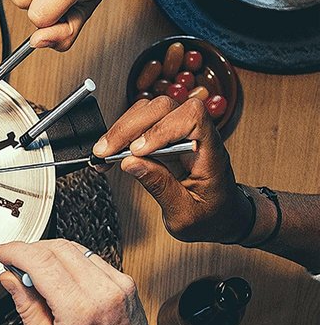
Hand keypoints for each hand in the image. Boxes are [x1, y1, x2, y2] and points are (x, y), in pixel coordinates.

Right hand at [0, 240, 181, 324]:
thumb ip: (26, 306)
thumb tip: (10, 278)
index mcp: (80, 310)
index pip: (41, 261)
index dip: (15, 251)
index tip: (1, 252)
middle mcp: (103, 291)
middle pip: (57, 248)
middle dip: (30, 250)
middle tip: (13, 264)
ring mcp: (118, 285)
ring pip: (75, 249)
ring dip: (49, 255)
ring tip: (36, 276)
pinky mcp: (125, 283)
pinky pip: (91, 259)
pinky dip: (70, 263)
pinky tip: (60, 280)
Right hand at [92, 97, 250, 242]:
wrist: (220, 217)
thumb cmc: (209, 216)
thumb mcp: (185, 214)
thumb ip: (160, 187)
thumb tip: (131, 164)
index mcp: (211, 153)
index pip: (192, 117)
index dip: (162, 128)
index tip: (137, 151)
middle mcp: (197, 136)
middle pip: (165, 107)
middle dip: (131, 127)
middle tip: (106, 152)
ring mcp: (182, 134)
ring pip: (151, 110)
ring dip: (123, 129)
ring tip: (104, 154)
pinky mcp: (167, 138)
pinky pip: (144, 123)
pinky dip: (123, 135)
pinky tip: (112, 153)